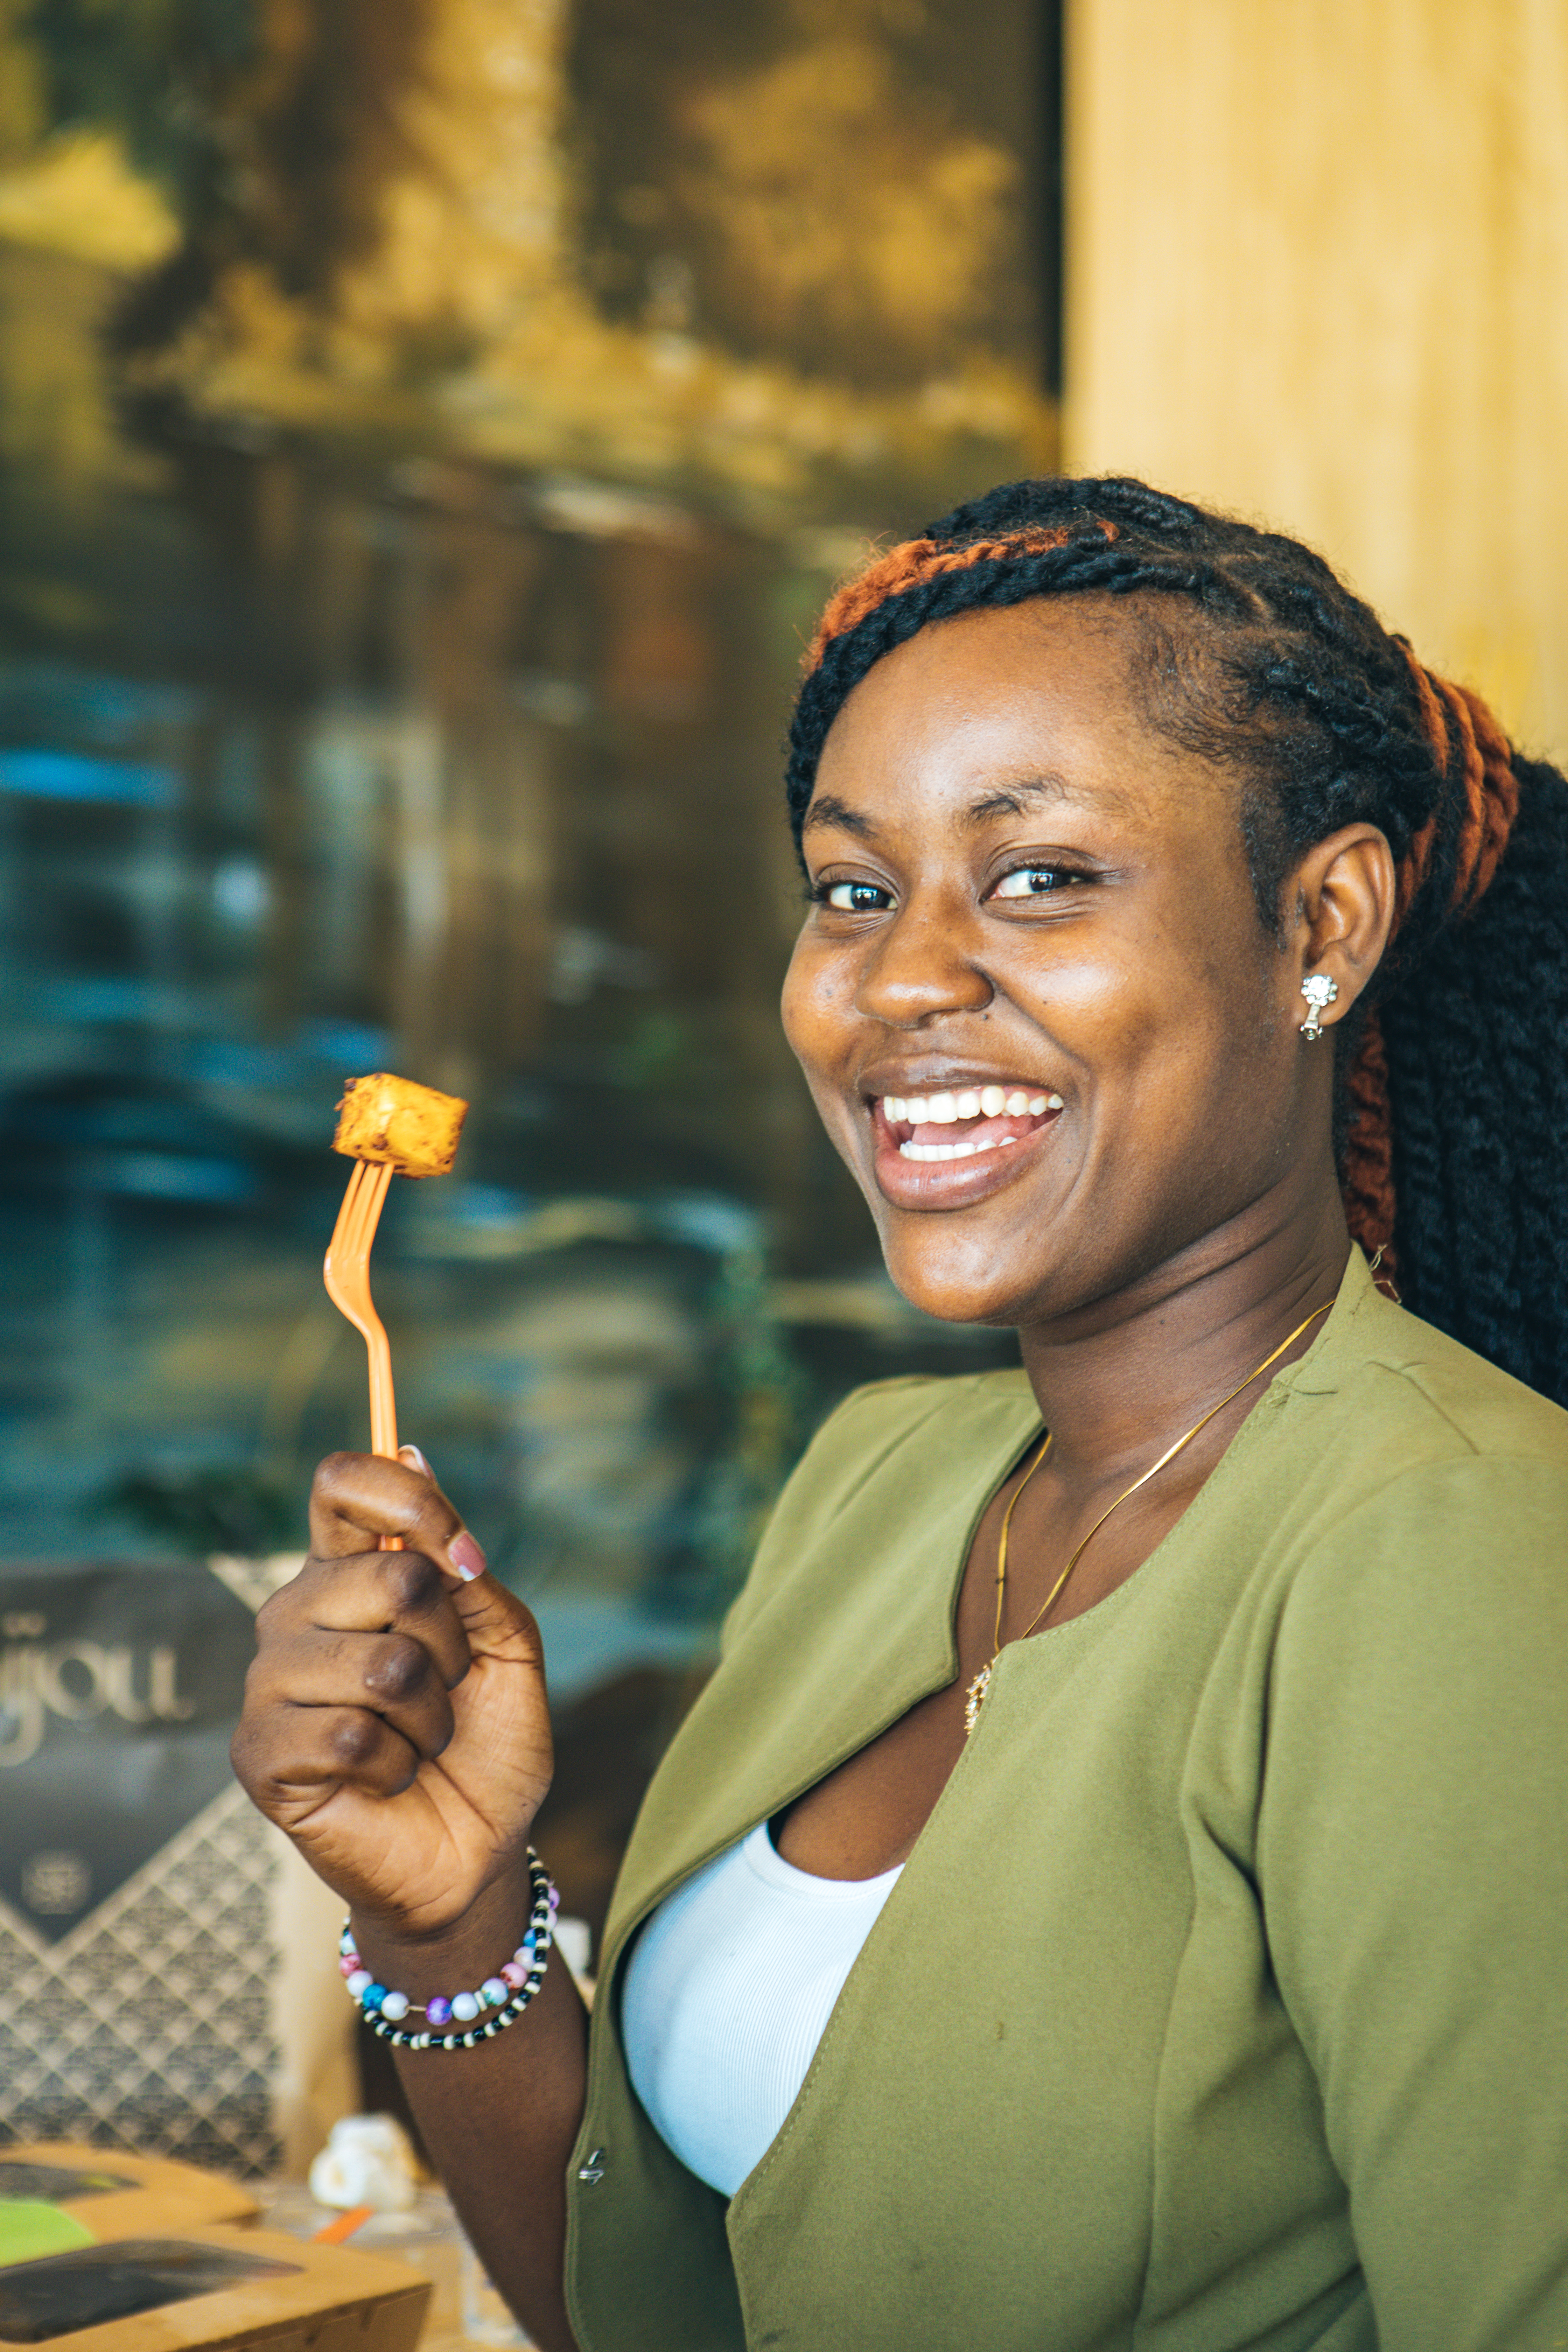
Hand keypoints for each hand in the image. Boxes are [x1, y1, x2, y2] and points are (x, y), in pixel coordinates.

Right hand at [231, 1449, 552, 1939]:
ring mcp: (268, 1683)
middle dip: (450, 1642)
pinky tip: (385, 1779)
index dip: (409, 1498)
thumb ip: (464, 1566)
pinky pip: (349, 1734)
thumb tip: (413, 1450)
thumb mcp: (505, 1643)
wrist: (476, 1852)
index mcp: (349, 1573)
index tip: (467, 1559)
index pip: (343, 1482)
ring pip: (379, 1663)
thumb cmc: (487, 1743)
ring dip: (429, 1714)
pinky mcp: (258, 1753)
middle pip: (388, 1573)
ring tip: (418, 1741)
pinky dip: (396, 1764)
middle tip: (446, 1689)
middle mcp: (295, 1614)